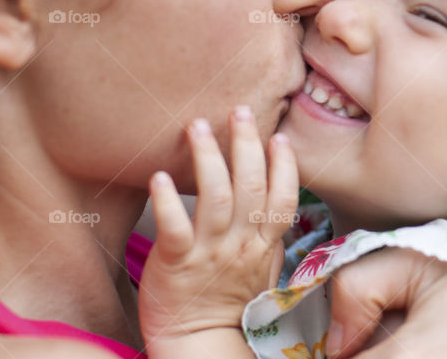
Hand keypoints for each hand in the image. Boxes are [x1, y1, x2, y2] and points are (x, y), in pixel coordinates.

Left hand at [138, 106, 299, 354]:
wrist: (199, 342)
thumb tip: (275, 196)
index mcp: (263, 244)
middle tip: (240, 111)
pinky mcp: (176, 262)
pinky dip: (168, 199)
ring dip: (208, 157)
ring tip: (198, 126)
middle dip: (246, 144)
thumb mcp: (262, 267)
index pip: (283, 198)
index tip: (279, 136)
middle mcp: (240, 244)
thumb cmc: (228, 303)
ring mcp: (209, 252)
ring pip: (215, 197)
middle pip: (251, 186)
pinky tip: (161, 175)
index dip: (284, 165)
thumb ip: (267, 232)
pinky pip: (175, 226)